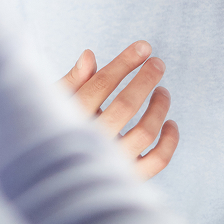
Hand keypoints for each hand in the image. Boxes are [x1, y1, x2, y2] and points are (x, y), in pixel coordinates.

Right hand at [59, 41, 178, 179]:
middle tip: (158, 63)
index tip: (144, 47)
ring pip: (145, 132)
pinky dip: (170, 142)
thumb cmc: (54, 126)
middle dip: (146, 79)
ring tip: (163, 92)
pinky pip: (157, 161)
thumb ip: (73, 80)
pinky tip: (170, 124)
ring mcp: (112, 160)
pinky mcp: (129, 177)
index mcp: (73, 116)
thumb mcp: (56, 101)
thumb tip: (89, 55)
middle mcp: (93, 139)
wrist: (53, 172)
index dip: (125, 62)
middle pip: (126, 104)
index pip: (102, 83)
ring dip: (159, 108)